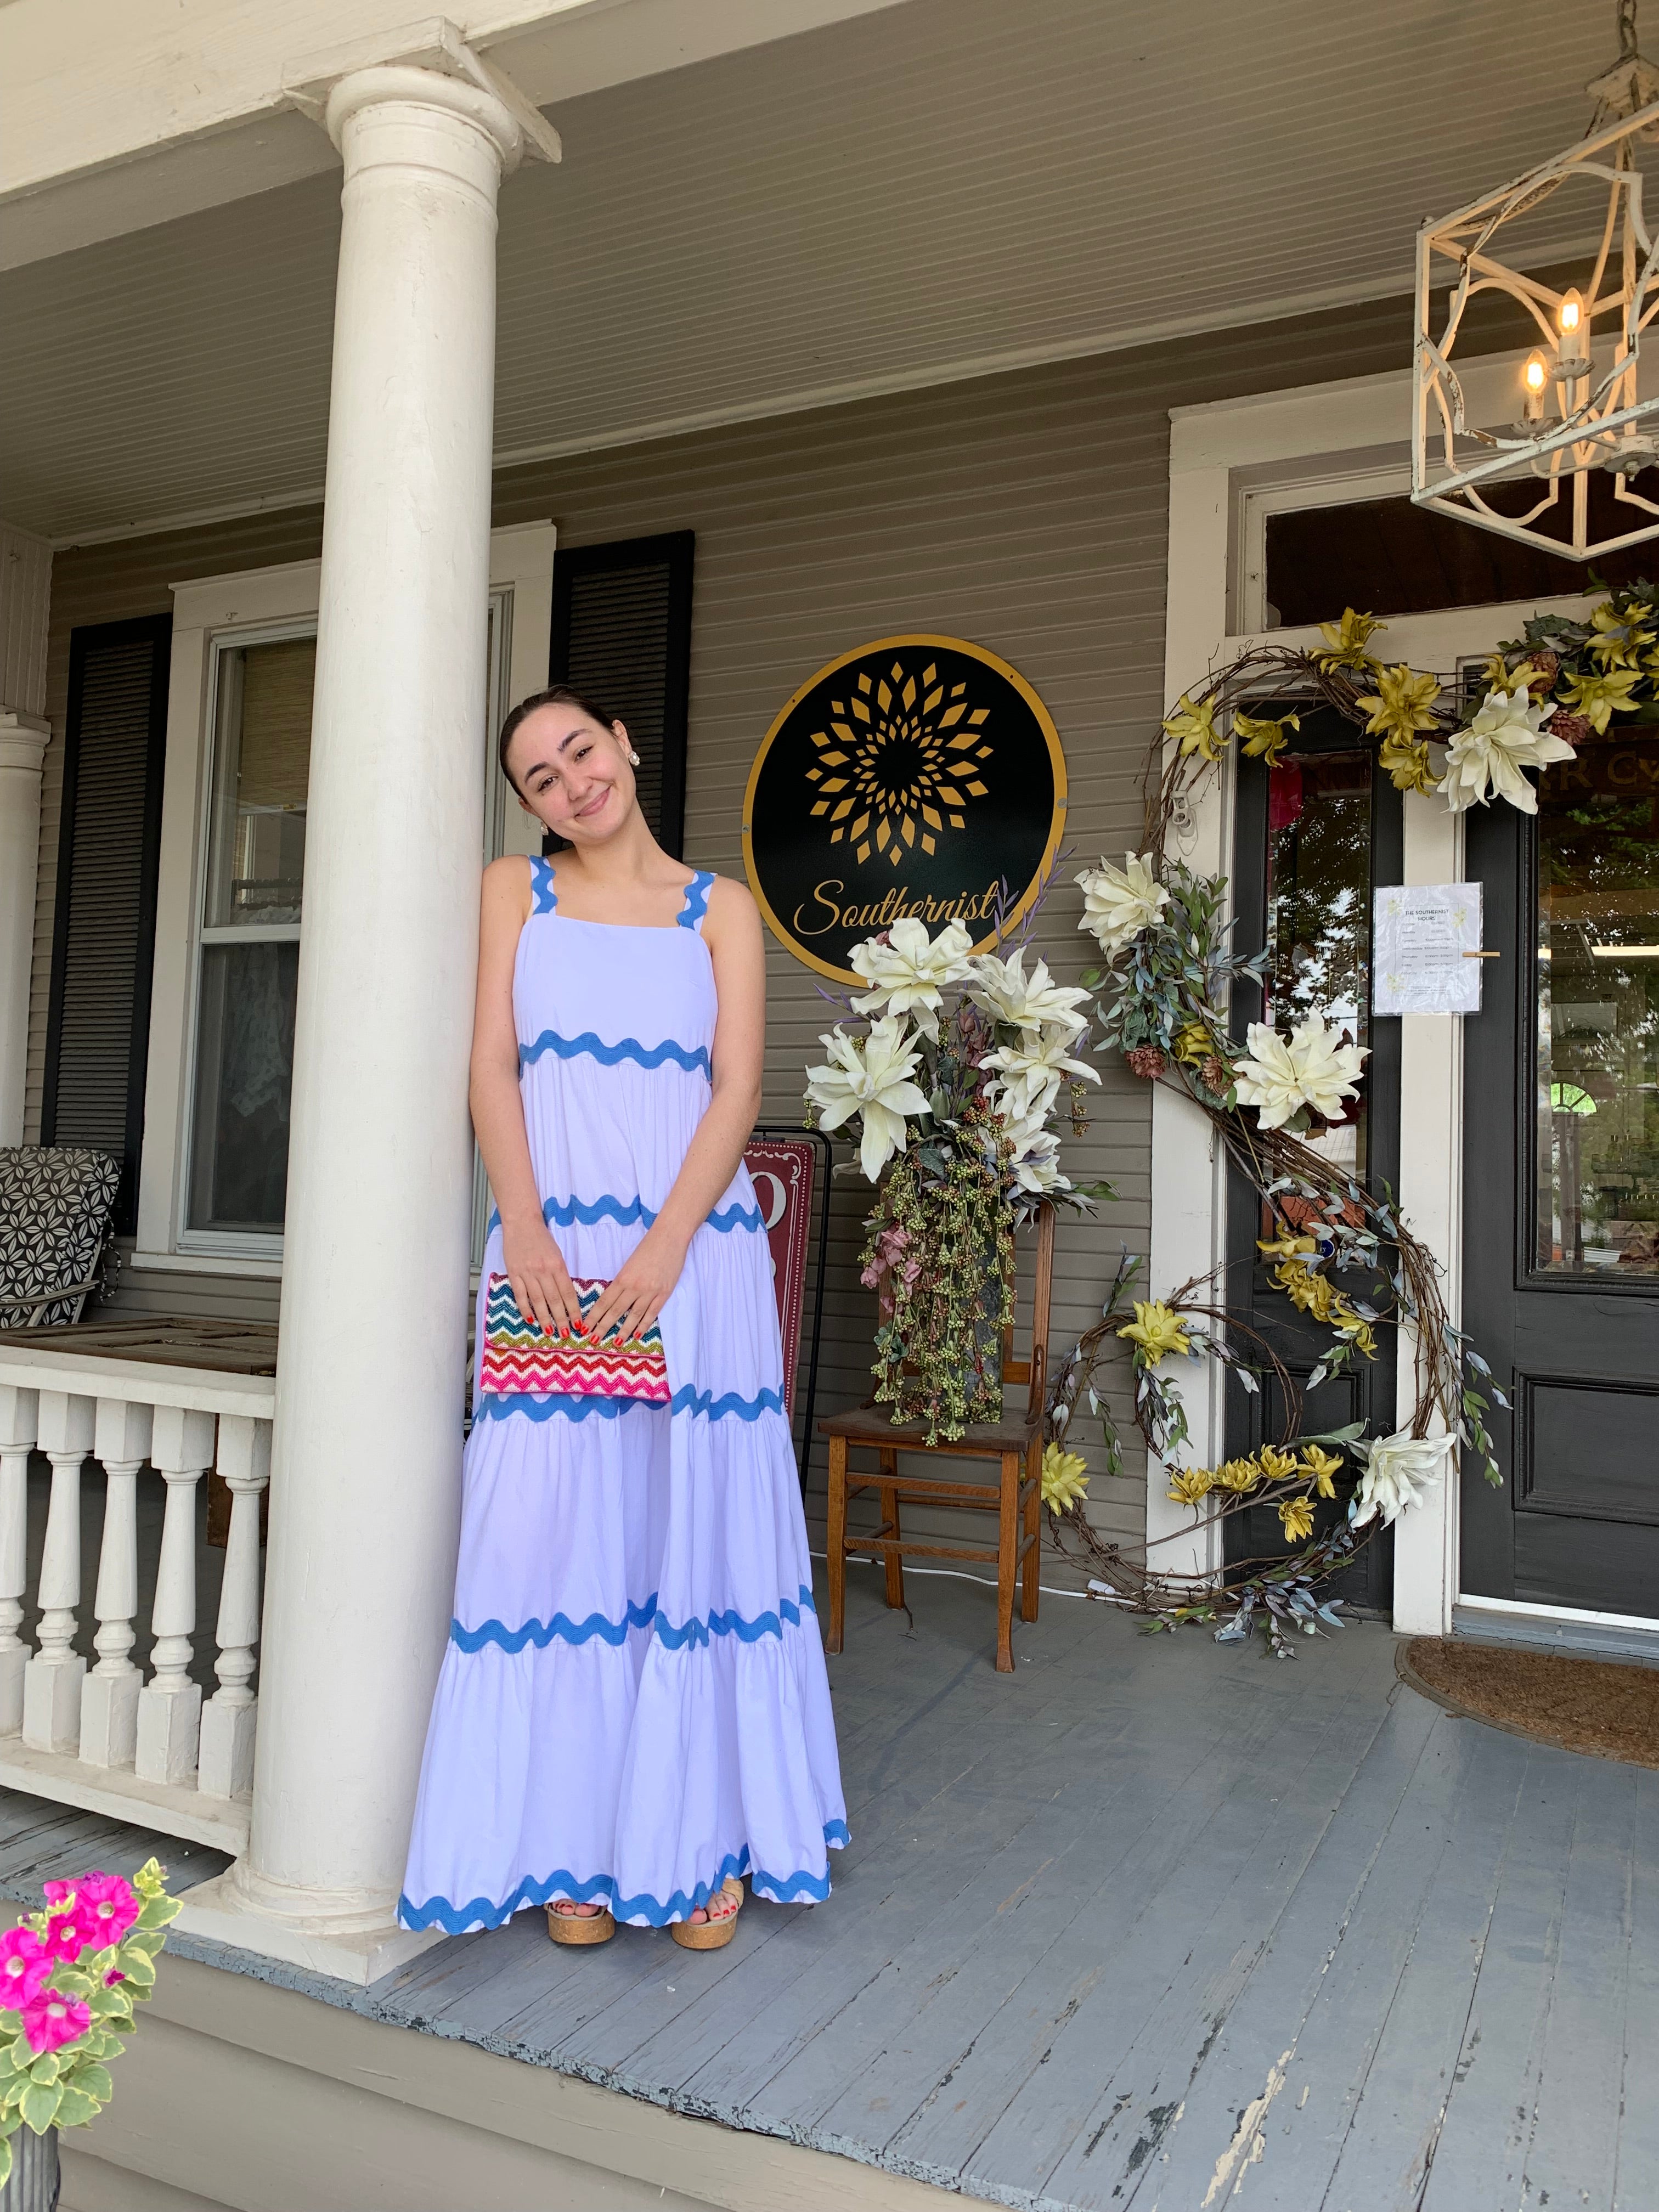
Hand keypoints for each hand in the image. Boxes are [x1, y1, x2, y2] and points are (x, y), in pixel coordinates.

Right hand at [500, 1213, 582, 1337]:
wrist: (521, 1223)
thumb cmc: (541, 1239)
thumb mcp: (557, 1254)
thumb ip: (561, 1274)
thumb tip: (566, 1297)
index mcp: (557, 1265)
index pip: (568, 1293)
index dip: (573, 1310)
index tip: (578, 1323)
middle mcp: (543, 1270)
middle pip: (554, 1300)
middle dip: (561, 1319)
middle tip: (566, 1334)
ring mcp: (527, 1273)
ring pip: (538, 1301)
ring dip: (544, 1318)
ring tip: (550, 1331)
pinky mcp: (514, 1273)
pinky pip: (520, 1295)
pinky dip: (525, 1309)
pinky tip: (530, 1320)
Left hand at [584, 1227, 688, 1347]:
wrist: (669, 1237)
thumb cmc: (648, 1247)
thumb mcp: (630, 1264)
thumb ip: (623, 1282)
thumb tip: (613, 1300)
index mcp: (622, 1278)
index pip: (604, 1302)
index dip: (593, 1317)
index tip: (584, 1327)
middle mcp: (634, 1287)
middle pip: (615, 1312)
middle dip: (603, 1328)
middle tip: (593, 1340)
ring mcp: (650, 1291)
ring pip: (633, 1316)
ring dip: (624, 1331)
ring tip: (616, 1343)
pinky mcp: (664, 1293)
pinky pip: (652, 1313)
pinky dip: (644, 1325)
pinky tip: (638, 1335)